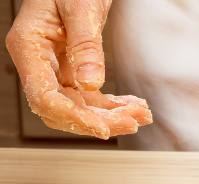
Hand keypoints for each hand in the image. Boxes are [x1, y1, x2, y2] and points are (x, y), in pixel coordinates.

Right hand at [5, 0, 151, 138]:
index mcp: (29, 46)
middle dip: (98, 120)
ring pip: (79, 106)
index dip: (72, 117)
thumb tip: (91, 83)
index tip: (102, 128)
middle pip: (62, 107)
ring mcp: (54, 67)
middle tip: (132, 123)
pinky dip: (112, 105)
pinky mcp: (72, 68)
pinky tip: (134, 106)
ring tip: (141, 114)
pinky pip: (90, 96)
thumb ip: (85, 45)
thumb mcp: (80, 7)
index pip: (43, 96)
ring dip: (110, 115)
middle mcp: (38, 62)